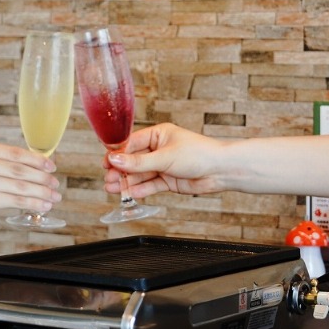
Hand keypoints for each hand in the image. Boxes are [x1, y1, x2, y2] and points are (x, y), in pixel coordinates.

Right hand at [0, 138, 60, 227]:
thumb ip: (6, 163)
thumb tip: (41, 167)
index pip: (16, 153)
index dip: (37, 160)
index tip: (51, 166)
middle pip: (20, 169)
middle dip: (42, 177)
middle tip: (55, 184)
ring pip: (20, 186)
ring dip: (42, 192)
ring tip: (54, 197)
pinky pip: (16, 200)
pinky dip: (33, 203)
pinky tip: (43, 205)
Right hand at [103, 123, 224, 198]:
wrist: (221, 170)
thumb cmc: (199, 154)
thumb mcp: (164, 157)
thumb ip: (138, 162)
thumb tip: (115, 159)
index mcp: (158, 134)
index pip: (131, 143)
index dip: (118, 154)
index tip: (106, 163)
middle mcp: (159, 149)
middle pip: (134, 160)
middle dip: (121, 171)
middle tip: (108, 180)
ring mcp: (164, 165)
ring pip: (141, 174)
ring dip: (128, 182)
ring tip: (113, 189)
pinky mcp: (169, 180)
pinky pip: (151, 185)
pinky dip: (141, 190)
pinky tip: (130, 194)